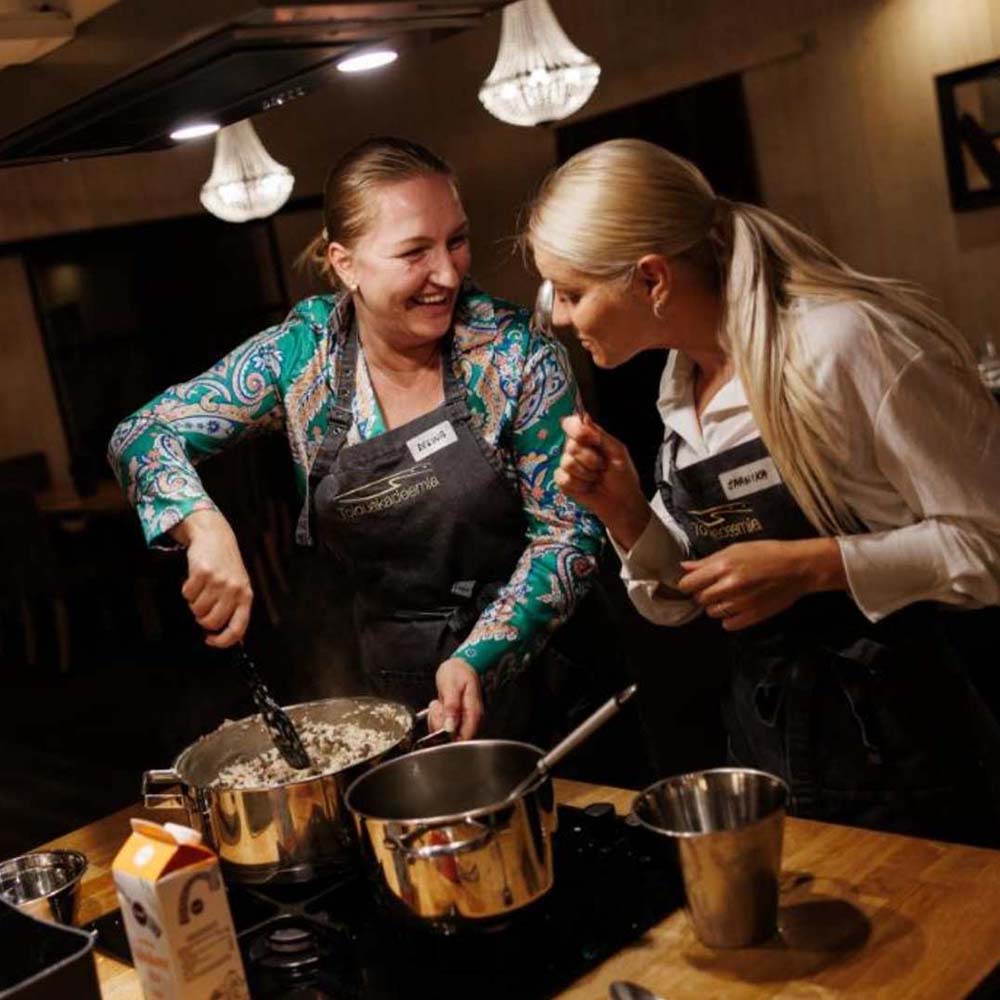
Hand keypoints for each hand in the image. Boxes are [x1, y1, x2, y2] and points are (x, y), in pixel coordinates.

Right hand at [171, 510, 252, 647]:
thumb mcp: (238, 586)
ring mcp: (218, 581)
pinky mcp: (202, 573)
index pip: (237, 628)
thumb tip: (232, 639)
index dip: (222, 641)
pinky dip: (187, 590)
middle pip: (211, 622)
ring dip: (194, 602)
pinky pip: (187, 594)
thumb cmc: (226, 565)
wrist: (215, 536)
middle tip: (202, 606)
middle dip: (202, 619)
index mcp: (246, 596)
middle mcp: (234, 590)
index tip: (210, 640)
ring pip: (197, 610)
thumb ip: (235, 610)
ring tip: (201, 589)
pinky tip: (194, 579)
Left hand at [427, 659, 482, 739]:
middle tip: (439, 706)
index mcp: (474, 713)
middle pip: (453, 739)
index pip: (464, 739)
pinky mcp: (457, 720)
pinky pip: (443, 728)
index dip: (449, 737)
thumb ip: (451, 707)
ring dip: (437, 720)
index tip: (440, 723)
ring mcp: (464, 721)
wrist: (459, 665)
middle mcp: (471, 721)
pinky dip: (437, 718)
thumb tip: (450, 727)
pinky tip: (439, 707)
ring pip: (446, 734)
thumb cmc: (458, 672)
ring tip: (440, 703)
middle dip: (440, 725)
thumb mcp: (451, 686)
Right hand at [556, 414, 650, 548]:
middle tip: (602, 467)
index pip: (571, 424)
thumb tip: (584, 417)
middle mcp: (574, 449)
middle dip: (590, 459)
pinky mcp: (563, 482)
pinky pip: (563, 479)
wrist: (621, 502)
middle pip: (570, 446)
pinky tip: (588, 488)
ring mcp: (567, 466)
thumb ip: (600, 435)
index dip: (576, 429)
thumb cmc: (622, 475)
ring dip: (586, 474)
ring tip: (596, 479)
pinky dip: (580, 485)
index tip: (588, 437)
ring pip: (567, 463)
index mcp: (588, 438)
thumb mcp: (617, 451)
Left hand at [676, 538, 846, 630]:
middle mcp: (729, 586)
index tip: (694, 582)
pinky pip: (728, 625)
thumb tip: (685, 567)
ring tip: (728, 596)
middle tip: (714, 588)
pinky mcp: (753, 616)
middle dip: (703, 594)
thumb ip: (708, 561)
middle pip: (699, 599)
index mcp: (723, 566)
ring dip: (716, 606)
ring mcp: (741, 603)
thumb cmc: (766, 553)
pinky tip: (737, 607)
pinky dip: (729, 618)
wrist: (797, 567)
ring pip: (712, 613)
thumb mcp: (735, 549)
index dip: (689, 584)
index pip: (688, 584)